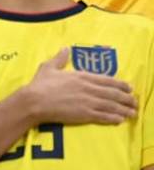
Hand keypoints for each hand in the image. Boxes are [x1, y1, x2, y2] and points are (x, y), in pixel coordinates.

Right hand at [20, 47, 136, 125]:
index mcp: (81, 76)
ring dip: (124, 109)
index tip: (129, 87)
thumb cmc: (40, 84)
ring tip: (132, 112)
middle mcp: (88, 88)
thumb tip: (65, 49)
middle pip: (113, 93)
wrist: (34, 101)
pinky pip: (104, 116)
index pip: (106, 79)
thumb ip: (59, 58)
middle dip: (126, 98)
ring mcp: (88, 101)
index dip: (120, 84)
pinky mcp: (85, 114)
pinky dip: (114, 118)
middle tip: (134, 101)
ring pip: (111, 105)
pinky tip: (120, 120)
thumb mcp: (48, 67)